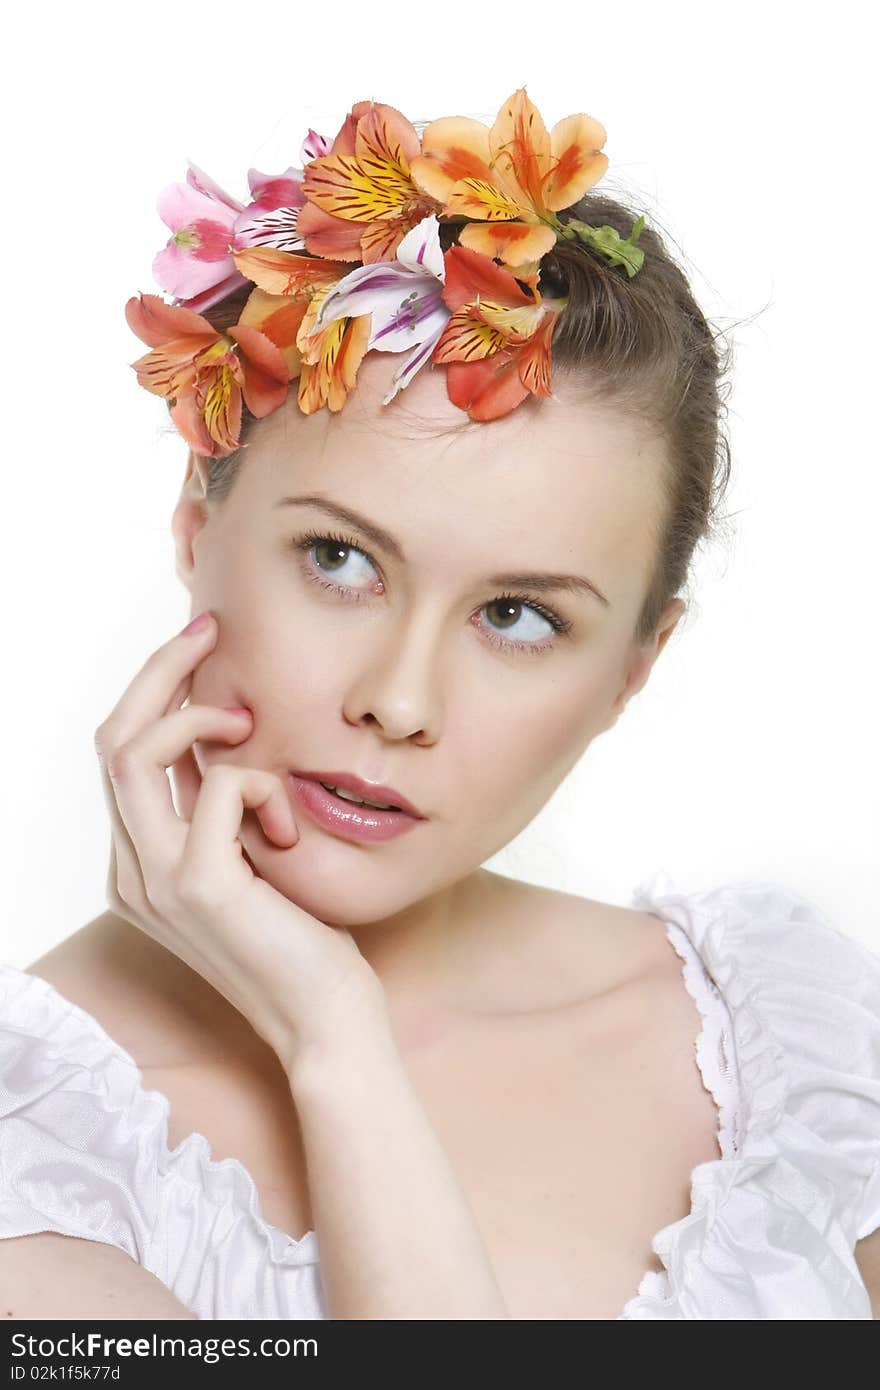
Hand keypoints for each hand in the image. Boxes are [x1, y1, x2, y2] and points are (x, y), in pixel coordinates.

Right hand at [93, 610, 388, 1074]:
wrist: (325, 1020)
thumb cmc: (303, 938)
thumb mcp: (252, 856)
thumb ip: (223, 805)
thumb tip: (226, 727)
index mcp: (140, 866)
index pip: (119, 756)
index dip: (153, 693)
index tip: (200, 648)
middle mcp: (132, 873)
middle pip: (112, 740)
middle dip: (158, 673)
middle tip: (208, 631)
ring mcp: (155, 882)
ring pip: (135, 751)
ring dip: (199, 716)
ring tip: (251, 727)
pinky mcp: (197, 887)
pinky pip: (223, 786)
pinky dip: (264, 787)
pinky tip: (289, 832)